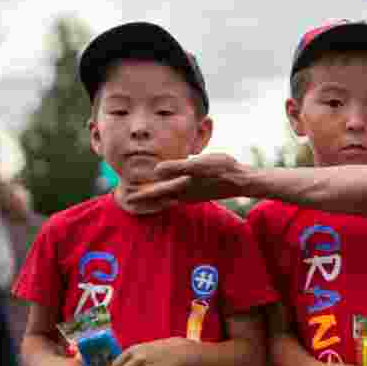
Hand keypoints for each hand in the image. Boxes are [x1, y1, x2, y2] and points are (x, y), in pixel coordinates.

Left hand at [120, 153, 245, 213]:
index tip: (125, 198)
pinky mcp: (199, 193)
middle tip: (128, 200)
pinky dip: (167, 197)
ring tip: (144, 198)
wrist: (242, 181)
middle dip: (144, 199)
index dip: (140, 194)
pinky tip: (169, 194)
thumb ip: (177, 167)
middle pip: (159, 197)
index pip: (155, 192)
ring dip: (155, 198)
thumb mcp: (199, 165)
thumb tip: (156, 170)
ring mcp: (192, 195)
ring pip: (167, 198)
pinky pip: (177, 197)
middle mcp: (184, 194)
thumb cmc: (222, 170)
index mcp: (181, 186)